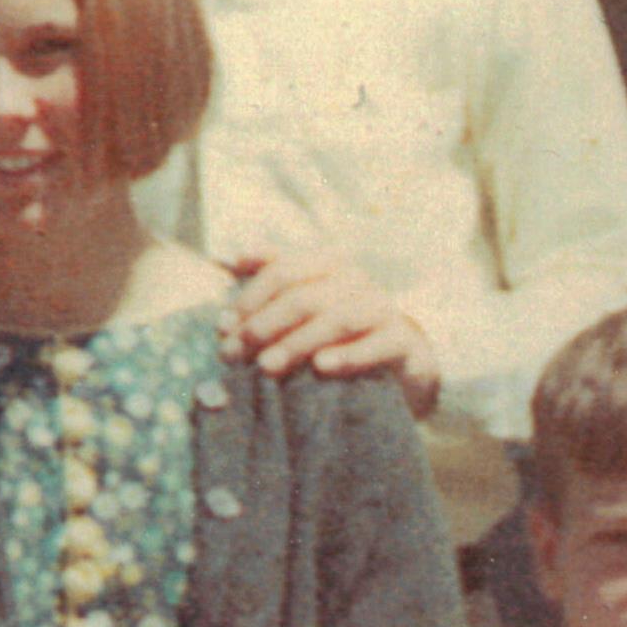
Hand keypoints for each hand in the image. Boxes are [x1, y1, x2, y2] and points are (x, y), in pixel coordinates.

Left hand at [223, 252, 440, 415]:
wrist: (399, 362)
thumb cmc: (339, 331)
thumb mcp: (303, 302)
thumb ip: (267, 280)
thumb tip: (223, 258)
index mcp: (328, 263)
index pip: (283, 270)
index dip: (249, 298)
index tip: (224, 329)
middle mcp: (356, 280)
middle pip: (303, 297)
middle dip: (263, 327)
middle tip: (234, 355)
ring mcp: (382, 308)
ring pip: (336, 320)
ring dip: (296, 343)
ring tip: (266, 367)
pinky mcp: (403, 340)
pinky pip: (377, 344)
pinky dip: (348, 355)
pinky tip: (321, 367)